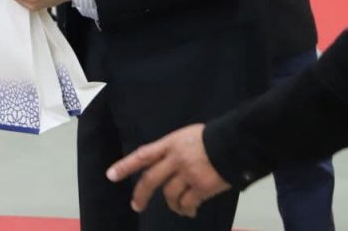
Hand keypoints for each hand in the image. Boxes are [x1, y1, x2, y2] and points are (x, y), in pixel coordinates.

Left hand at [106, 124, 230, 217]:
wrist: (236, 143)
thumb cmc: (212, 137)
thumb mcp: (186, 136)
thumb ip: (173, 150)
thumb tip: (166, 164)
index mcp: (170, 143)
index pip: (143, 155)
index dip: (125, 165)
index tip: (111, 175)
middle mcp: (175, 159)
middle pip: (151, 179)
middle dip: (141, 194)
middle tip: (136, 206)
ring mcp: (188, 174)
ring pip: (170, 195)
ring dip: (171, 204)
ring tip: (176, 207)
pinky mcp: (202, 187)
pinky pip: (188, 203)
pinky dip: (186, 209)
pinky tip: (189, 211)